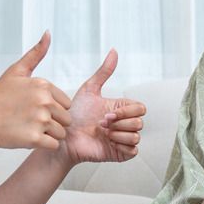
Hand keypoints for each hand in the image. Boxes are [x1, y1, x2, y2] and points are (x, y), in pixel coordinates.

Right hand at [0, 32, 72, 150]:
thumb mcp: (16, 72)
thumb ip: (36, 54)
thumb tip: (48, 33)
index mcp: (43, 85)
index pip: (66, 103)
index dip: (53, 109)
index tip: (34, 108)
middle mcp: (44, 101)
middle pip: (66, 119)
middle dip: (53, 122)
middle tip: (31, 120)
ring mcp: (39, 120)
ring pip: (62, 133)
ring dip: (49, 134)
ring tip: (30, 128)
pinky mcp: (35, 139)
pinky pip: (54, 145)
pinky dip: (44, 145)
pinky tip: (29, 137)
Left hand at [63, 49, 146, 163]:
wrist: (64, 138)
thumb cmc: (74, 115)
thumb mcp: (89, 90)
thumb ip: (104, 72)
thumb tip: (114, 50)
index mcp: (121, 109)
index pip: (140, 108)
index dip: (126, 111)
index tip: (106, 114)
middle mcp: (124, 124)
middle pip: (140, 122)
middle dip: (120, 123)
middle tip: (101, 124)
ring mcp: (123, 139)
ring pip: (136, 136)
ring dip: (118, 134)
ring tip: (102, 134)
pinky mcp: (120, 153)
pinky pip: (133, 150)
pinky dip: (121, 145)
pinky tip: (106, 142)